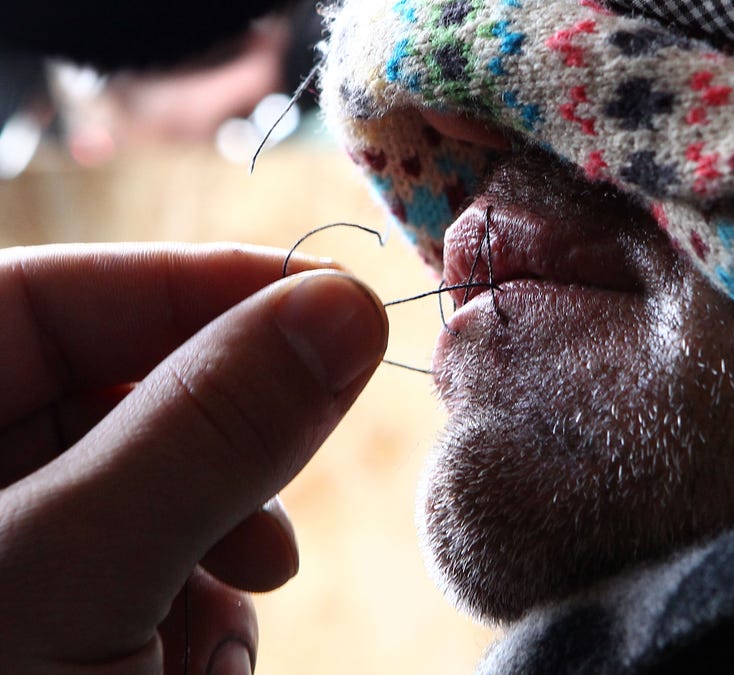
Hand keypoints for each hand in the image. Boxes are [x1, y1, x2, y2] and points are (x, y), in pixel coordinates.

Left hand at [0, 243, 386, 673]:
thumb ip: (207, 430)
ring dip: (228, 545)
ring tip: (243, 599)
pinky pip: (162, 580)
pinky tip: (200, 666)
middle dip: (222, 442)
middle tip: (300, 455)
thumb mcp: (84, 571)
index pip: (39, 300)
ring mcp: (22, 564)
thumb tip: (347, 305)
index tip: (325, 295)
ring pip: (158, 492)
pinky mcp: (70, 633)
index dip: (182, 282)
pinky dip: (206, 614)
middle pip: (115, 396)